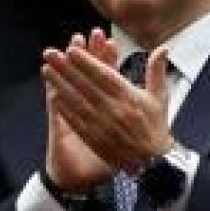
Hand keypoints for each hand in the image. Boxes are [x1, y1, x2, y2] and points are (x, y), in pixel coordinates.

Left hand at [41, 31, 172, 174]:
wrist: (152, 161)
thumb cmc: (155, 127)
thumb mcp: (160, 97)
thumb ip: (157, 71)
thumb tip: (162, 48)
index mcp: (128, 97)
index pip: (103, 75)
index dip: (86, 62)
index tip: (71, 50)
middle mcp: (112, 108)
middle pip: (84, 84)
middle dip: (65, 67)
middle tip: (50, 53)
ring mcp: (100, 123)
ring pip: (76, 100)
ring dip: (59, 84)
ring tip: (47, 69)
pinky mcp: (93, 136)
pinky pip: (75, 119)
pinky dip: (64, 107)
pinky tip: (53, 96)